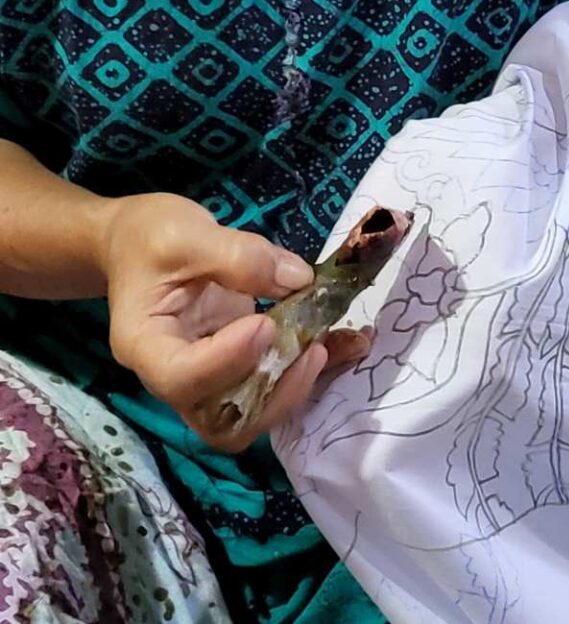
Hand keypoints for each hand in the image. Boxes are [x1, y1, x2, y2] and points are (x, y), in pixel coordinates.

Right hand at [99, 192, 368, 451]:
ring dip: (301, 387)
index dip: (228, 360)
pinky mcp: (237, 363)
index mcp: (146, 346)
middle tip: (313, 349)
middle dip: (274, 392)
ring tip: (339, 346)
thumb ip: (238, 256)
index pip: (183, 378)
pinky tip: (350, 343)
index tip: (265, 323)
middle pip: (223, 418)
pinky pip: (274, 384)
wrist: (134, 244)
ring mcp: (208, 375)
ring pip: (254, 413)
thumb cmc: (148, 237)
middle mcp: (175, 375)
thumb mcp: (185, 233)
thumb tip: (298, 279)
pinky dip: (313, 370)